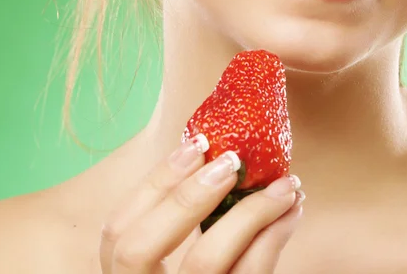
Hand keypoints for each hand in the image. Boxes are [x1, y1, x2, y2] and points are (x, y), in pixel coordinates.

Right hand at [99, 134, 303, 272]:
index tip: (197, 144)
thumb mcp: (175, 267)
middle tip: (233, 162)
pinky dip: (275, 237)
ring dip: (250, 211)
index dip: (153, 184)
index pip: (116, 233)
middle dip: (187, 196)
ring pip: (204, 262)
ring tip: (285, 184)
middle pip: (140, 248)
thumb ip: (179, 228)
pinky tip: (290, 213)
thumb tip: (214, 160)